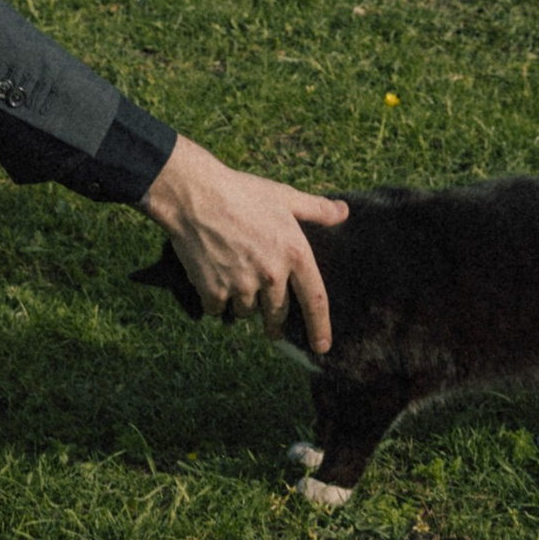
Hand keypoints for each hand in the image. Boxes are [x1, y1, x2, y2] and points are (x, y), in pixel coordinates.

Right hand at [142, 135, 347, 354]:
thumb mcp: (283, 197)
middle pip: (278, 314)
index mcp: (294, 253)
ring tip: (232, 279)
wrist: (195, 195)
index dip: (320, 327)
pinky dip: (214, 300)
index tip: (321, 347)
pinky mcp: (214, 290)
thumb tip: (343, 212)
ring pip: (246, 311)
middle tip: (271, 325)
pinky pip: (218, 309)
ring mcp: (242, 285)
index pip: (314, 300)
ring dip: (242, 303)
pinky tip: (210, 279)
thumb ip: (315, 208)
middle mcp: (272, 274)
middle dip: (275, 322)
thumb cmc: (242, 192)